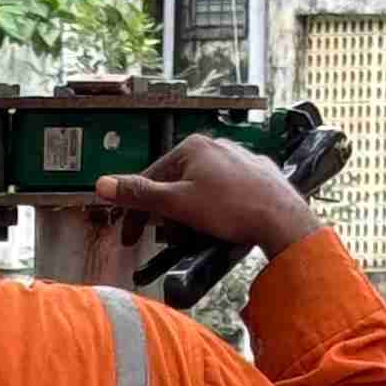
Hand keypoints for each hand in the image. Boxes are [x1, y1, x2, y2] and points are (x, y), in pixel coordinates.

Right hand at [94, 134, 320, 263]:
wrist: (282, 218)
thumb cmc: (232, 208)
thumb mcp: (177, 204)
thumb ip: (139, 194)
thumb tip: (103, 184)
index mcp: (192, 147)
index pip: (150, 179)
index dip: (137, 213)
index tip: (131, 237)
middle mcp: (215, 146)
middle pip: (175, 184)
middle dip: (168, 215)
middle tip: (171, 240)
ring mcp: (238, 158)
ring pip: (200, 188)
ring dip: (191, 215)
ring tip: (198, 235)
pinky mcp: (257, 174)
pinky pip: (225, 192)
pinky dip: (217, 210)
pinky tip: (223, 224)